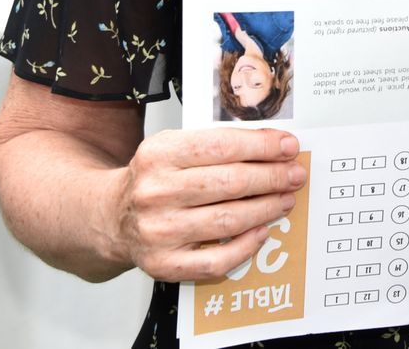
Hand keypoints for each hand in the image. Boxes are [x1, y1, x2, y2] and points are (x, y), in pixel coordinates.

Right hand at [112, 127, 306, 282]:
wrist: (113, 216)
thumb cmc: (154, 179)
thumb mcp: (175, 147)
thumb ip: (218, 144)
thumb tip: (274, 145)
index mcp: (158, 154)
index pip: (222, 146)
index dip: (262, 146)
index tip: (288, 146)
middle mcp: (155, 192)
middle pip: (229, 183)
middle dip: (271, 177)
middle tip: (295, 175)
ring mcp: (158, 231)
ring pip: (228, 220)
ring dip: (266, 208)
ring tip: (285, 199)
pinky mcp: (163, 264)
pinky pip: (216, 260)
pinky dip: (246, 246)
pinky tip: (262, 231)